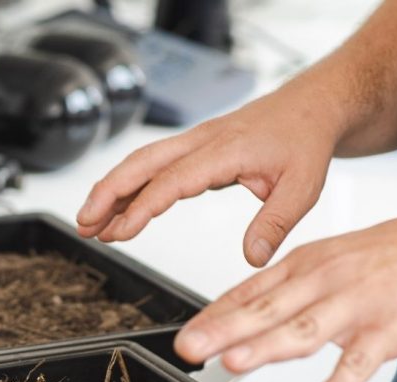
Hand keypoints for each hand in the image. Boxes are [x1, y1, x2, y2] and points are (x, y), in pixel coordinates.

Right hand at [77, 89, 342, 265]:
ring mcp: (193, 143)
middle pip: (140, 163)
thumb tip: (252, 258)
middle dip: (106, 193)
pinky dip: (129, 187)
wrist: (311, 108)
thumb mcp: (303, 187)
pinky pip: (152, 165)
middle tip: (85, 225)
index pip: (171, 181)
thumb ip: (276, 223)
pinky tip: (118, 210)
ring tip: (90, 224)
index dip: (141, 207)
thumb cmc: (305, 142)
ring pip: (140, 162)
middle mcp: (201, 142)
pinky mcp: (193, 149)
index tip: (119, 232)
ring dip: (111, 191)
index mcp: (224, 150)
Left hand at [173, 202, 396, 381]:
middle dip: (223, 331)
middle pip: (266, 310)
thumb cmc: (379, 259)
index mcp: (301, 266)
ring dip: (267, 347)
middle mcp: (321, 282)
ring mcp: (355, 306)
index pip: (248, 294)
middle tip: (189, 349)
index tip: (184, 338)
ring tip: (234, 363)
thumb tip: (229, 315)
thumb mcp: (322, 261)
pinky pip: (361, 361)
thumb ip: (278, 291)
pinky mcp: (388, 331)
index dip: (213, 317)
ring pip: (305, 330)